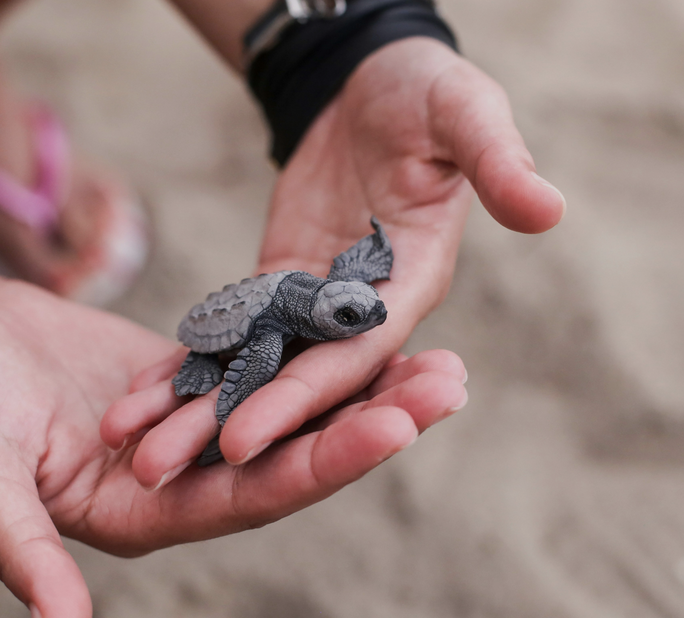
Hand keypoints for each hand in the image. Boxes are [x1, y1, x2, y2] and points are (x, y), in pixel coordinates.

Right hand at [0, 280, 466, 617]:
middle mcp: (189, 481)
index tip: (396, 426)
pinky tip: (371, 325)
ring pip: (296, 412)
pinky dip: (321, 350)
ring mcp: (200, 431)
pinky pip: (272, 366)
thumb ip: (19, 543)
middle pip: (299, 456)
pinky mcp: (200, 381)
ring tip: (444, 361)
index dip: (325, 462)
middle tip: (453, 384)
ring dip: (368, 388)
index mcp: (150, 515)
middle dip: (377, 422)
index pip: (255, 495)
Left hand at [131, 38, 561, 465]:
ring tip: (134, 447)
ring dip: (199, 407)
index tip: (243, 440)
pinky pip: (234, 333)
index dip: (303, 398)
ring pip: (257, 367)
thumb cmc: (427, 94)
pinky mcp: (281, 286)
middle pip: (297, 380)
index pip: (355, 354)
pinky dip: (193, 361)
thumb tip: (549, 209)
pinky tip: (143, 395)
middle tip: (161, 471)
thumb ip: (497, 162)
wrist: (376, 81)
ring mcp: (319, 303)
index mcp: (412, 282)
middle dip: (234, 425)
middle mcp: (365, 310)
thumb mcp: (465, 113)